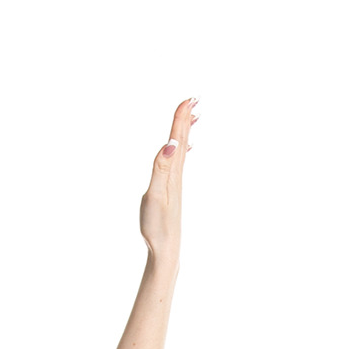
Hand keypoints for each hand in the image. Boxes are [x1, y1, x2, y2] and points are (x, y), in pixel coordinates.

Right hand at [139, 97, 198, 257]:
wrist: (166, 250)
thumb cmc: (157, 226)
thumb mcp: (155, 196)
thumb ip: (161, 168)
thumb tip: (170, 144)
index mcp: (172, 173)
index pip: (177, 140)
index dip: (181, 119)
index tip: (189, 98)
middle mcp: (176, 176)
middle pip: (182, 141)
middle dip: (186, 119)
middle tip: (192, 99)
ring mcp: (175, 184)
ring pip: (181, 151)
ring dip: (185, 132)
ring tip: (191, 117)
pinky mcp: (172, 192)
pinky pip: (177, 163)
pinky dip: (181, 151)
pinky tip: (181, 151)